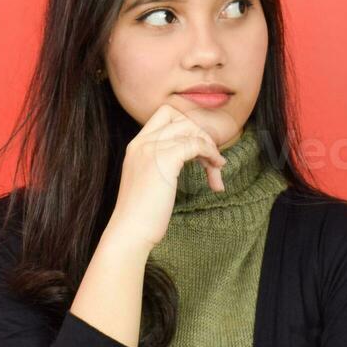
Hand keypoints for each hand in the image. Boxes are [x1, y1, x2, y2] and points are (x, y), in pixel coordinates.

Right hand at [108, 102, 226, 250]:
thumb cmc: (141, 215)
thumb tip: (187, 156)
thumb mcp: (148, 181)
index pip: (164, 115)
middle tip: (211, 159)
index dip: (187, 126)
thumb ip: (161, 164)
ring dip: (209, 146)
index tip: (198, 149)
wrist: (130, 232)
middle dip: (200, 134)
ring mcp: (151, 149)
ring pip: (190, 130)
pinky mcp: (163, 160)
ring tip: (217, 168)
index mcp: (136, 145)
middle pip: (179, 117)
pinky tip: (215, 171)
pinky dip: (210, 154)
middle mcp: (141, 142)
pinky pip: (196, 144)